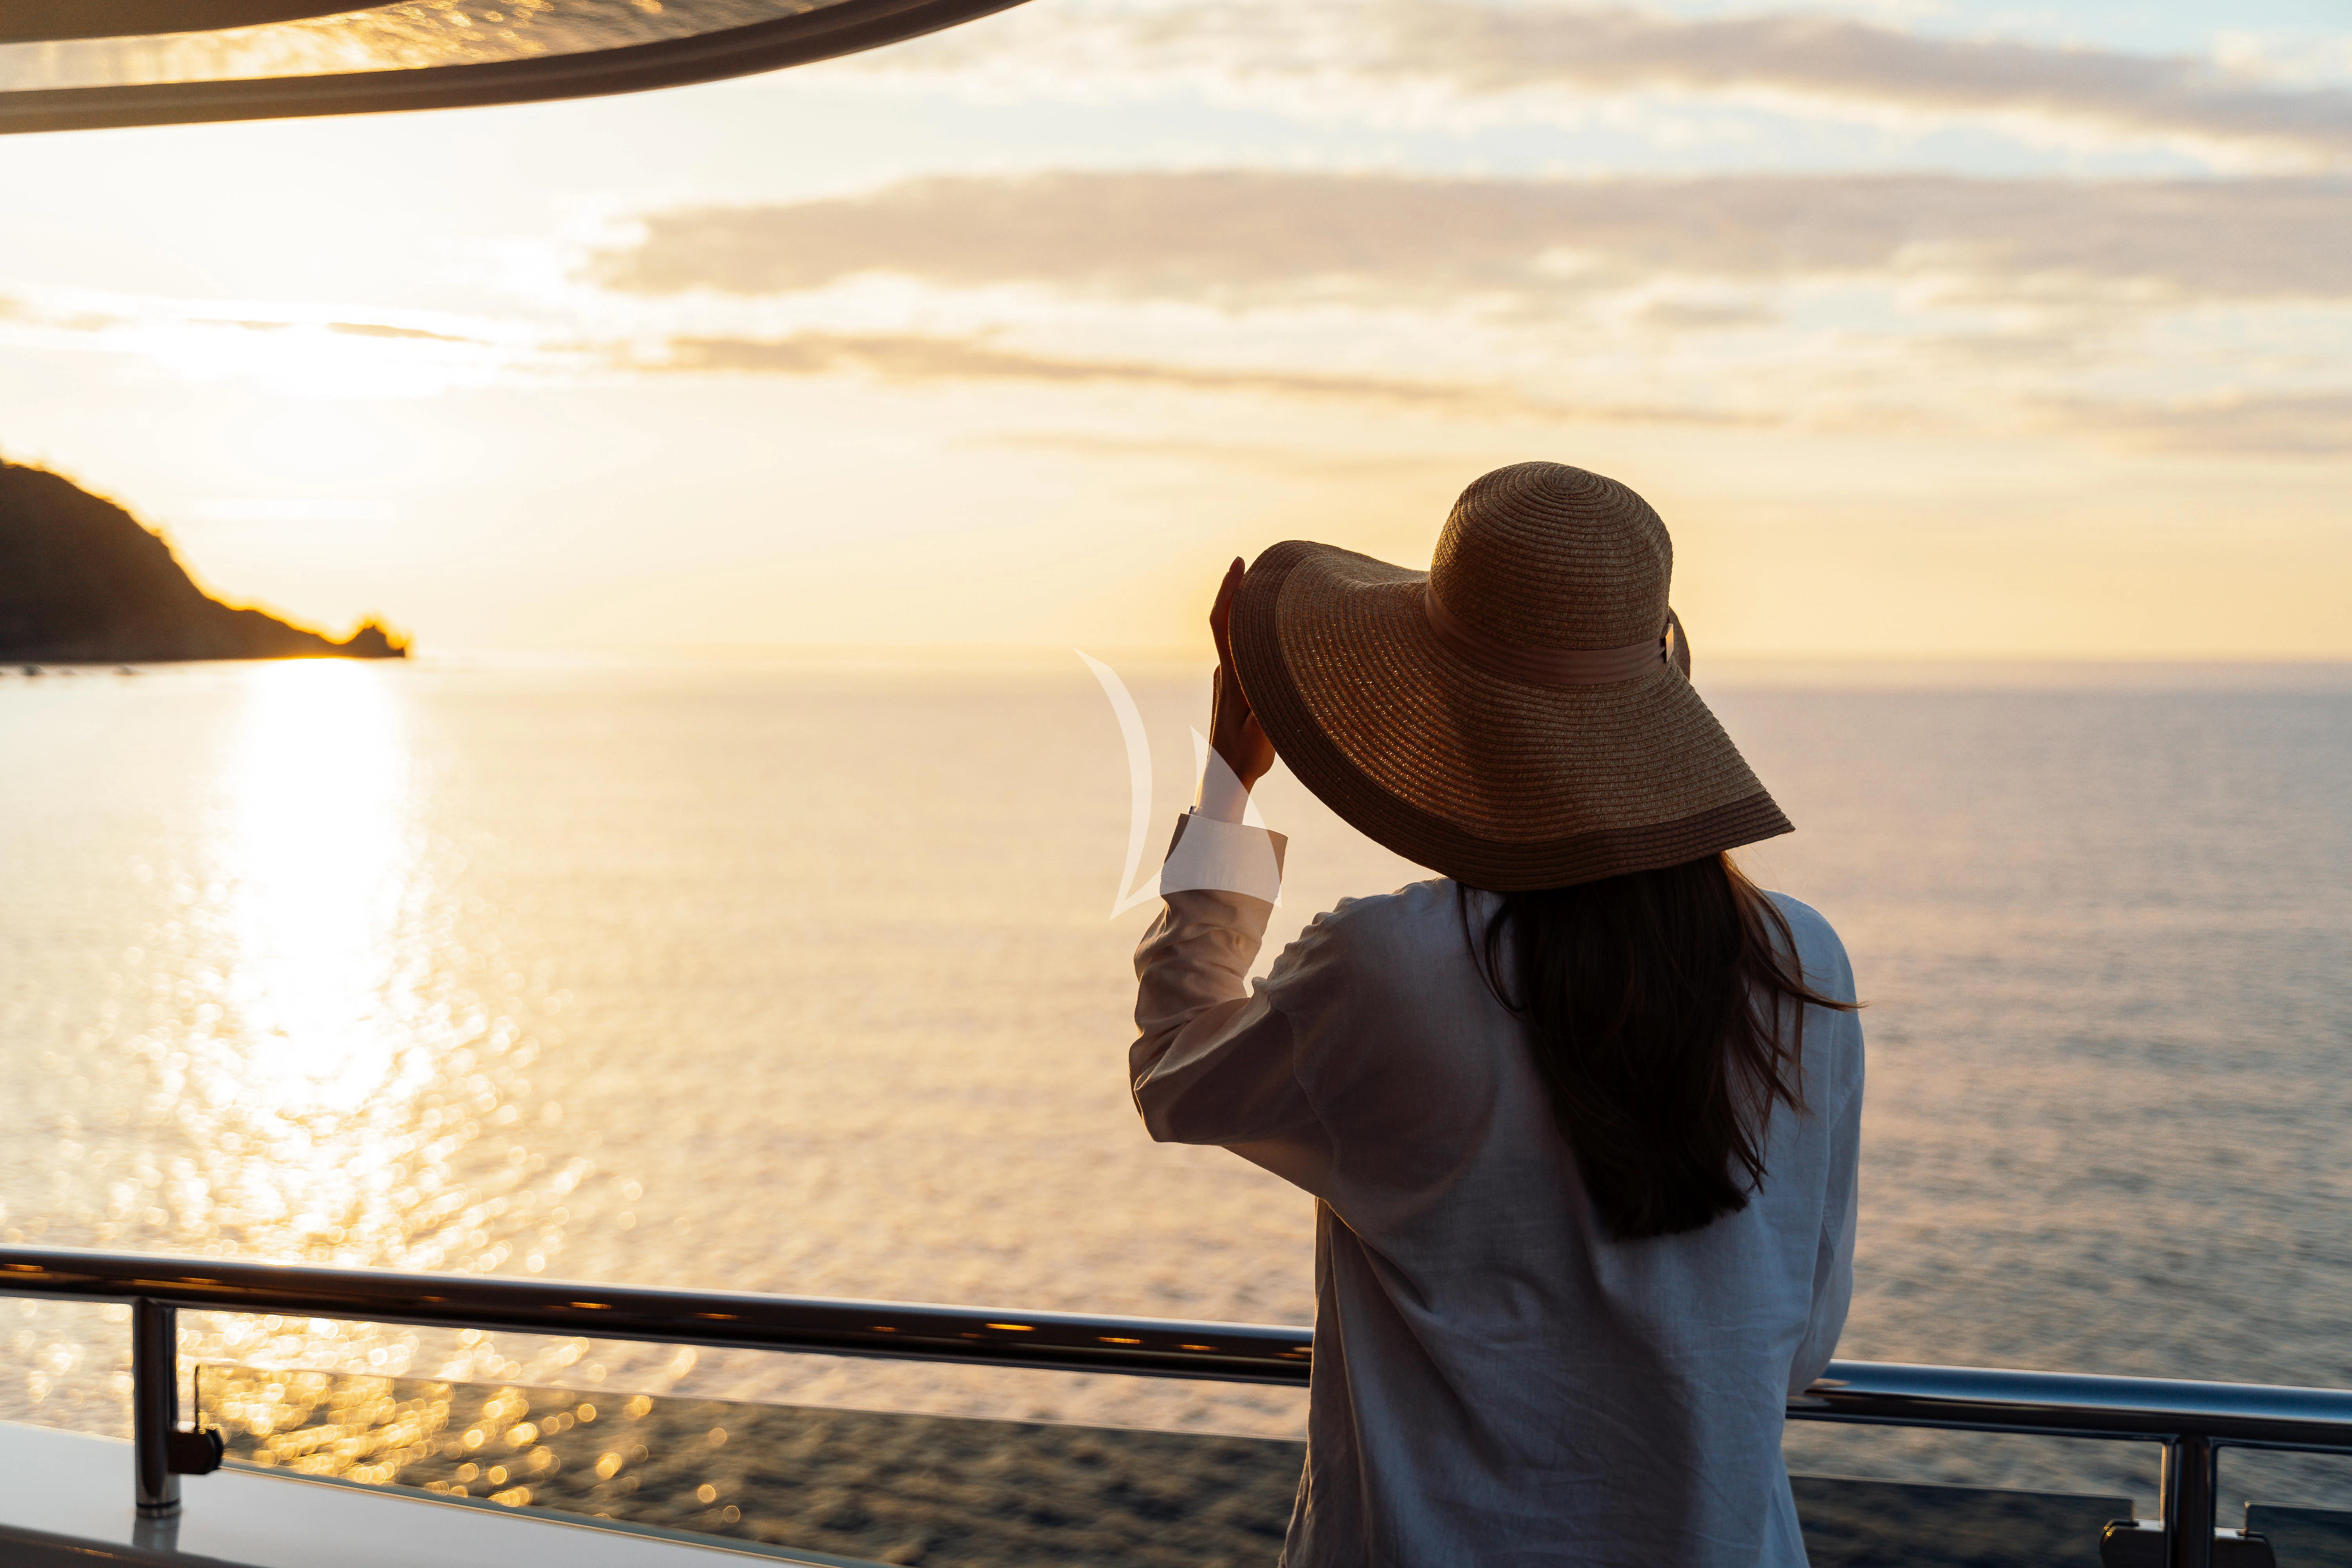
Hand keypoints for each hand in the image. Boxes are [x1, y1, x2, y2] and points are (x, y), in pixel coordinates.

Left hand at [1208, 557, 1276, 789]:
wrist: (1223, 781)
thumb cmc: (1242, 759)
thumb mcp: (1259, 736)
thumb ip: (1264, 710)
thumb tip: (1271, 684)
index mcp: (1230, 677)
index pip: (1222, 623)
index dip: (1229, 590)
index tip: (1239, 563)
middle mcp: (1224, 673)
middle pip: (1230, 622)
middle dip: (1244, 592)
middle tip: (1265, 566)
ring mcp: (1227, 681)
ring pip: (1239, 641)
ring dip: (1253, 617)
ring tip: (1277, 596)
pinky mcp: (1234, 691)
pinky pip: (1245, 656)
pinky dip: (1257, 640)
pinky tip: (1275, 639)